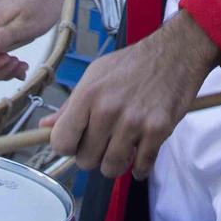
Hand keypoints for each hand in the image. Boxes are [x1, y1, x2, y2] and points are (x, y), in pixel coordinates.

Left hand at [51, 15, 220, 179]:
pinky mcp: (158, 130)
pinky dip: (140, 168)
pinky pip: (142, 166)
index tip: (77, 142)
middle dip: (93, 156)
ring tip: (122, 149)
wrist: (175, 53)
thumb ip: (71, 105)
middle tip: (103, 144)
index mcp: (88, 95)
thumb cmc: (133, 63)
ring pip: (112, 168)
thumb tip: (45, 127)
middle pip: (86, 160)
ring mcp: (134, 122)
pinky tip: (140, 156)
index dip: (68, 146)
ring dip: (116, 163)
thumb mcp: (96, 75)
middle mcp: (108, 110)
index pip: (62, 142)